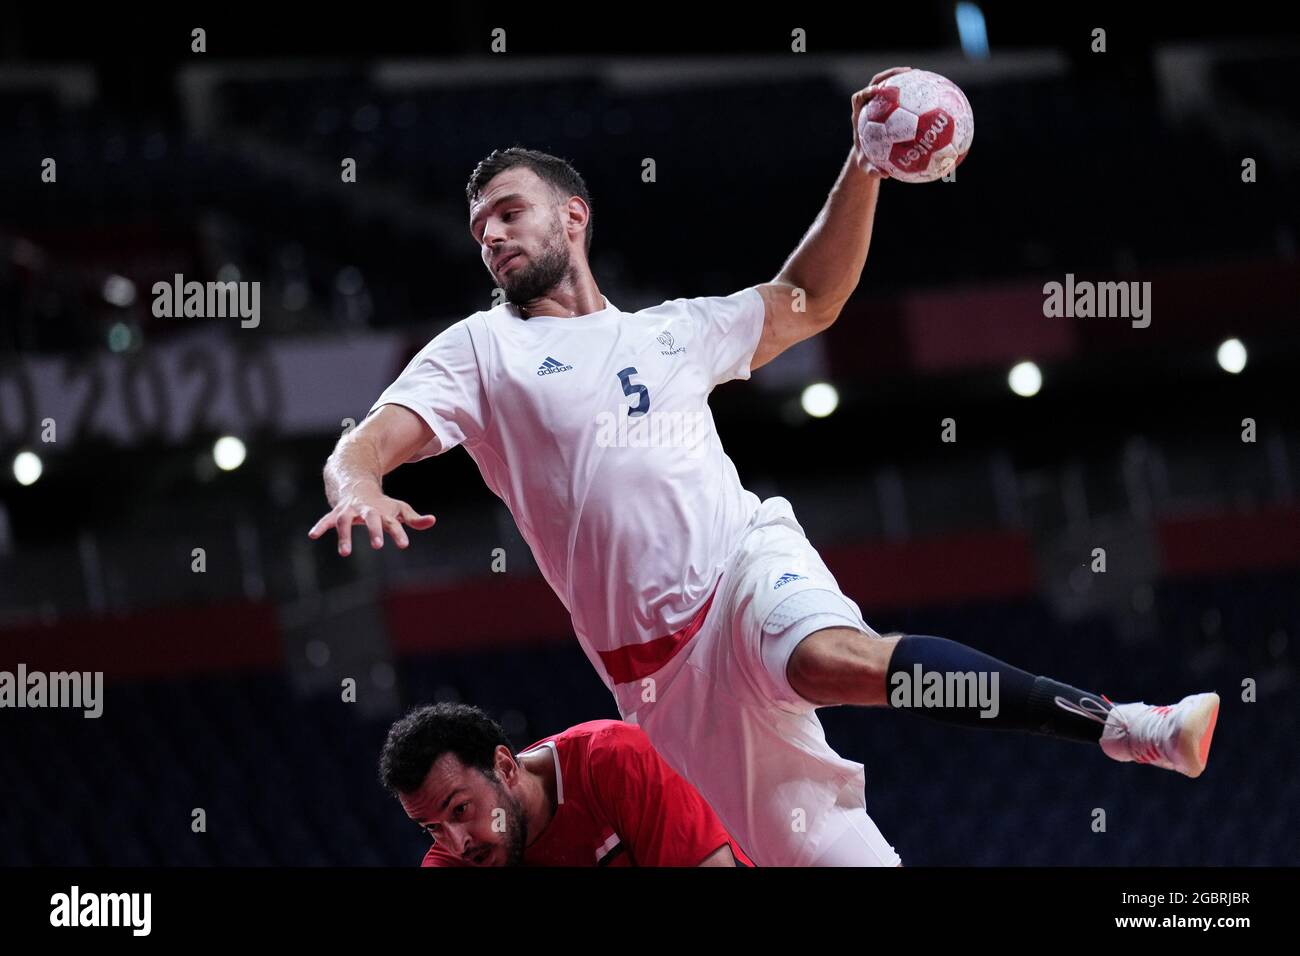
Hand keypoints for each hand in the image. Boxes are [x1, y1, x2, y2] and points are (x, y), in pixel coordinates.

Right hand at [308, 489, 435, 555]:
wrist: (357, 484)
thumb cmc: (382, 503)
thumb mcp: (400, 509)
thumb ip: (415, 519)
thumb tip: (432, 521)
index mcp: (383, 513)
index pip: (394, 524)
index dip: (398, 534)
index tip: (403, 545)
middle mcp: (367, 511)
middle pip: (371, 519)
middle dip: (374, 531)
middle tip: (378, 546)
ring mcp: (350, 511)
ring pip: (346, 521)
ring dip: (345, 536)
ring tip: (345, 553)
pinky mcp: (337, 512)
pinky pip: (327, 520)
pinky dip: (320, 526)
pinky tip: (312, 535)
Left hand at [851, 66, 913, 176]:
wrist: (867, 153)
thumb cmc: (866, 159)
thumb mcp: (867, 167)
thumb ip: (872, 171)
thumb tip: (883, 175)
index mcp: (860, 116)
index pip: (859, 98)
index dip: (866, 92)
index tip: (876, 91)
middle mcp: (868, 106)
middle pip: (876, 82)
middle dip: (889, 75)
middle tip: (906, 73)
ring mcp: (879, 103)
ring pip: (890, 84)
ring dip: (903, 77)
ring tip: (920, 75)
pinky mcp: (890, 106)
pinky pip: (901, 94)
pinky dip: (912, 91)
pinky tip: (928, 92)